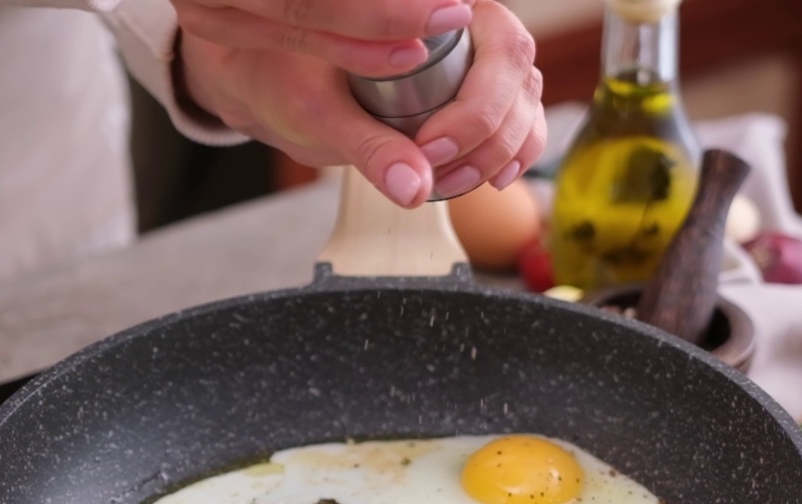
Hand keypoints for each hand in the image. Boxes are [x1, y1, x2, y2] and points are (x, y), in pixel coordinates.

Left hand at [177, 0, 545, 206]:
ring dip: (499, 151)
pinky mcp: (477, 95)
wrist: (276, 84)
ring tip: (448, 182)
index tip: (432, 145)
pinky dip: (513, 154)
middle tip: (436, 172)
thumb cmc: (287, 77)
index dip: (478, 101)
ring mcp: (476, 62)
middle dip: (486, 133)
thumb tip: (414, 188)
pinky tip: (491, 180)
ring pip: (525, 99)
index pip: (498, 41)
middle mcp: (462, 26)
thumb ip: (368, 147)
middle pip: (519, 73)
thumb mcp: (320, 114)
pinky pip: (520, 121)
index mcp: (427, 10)